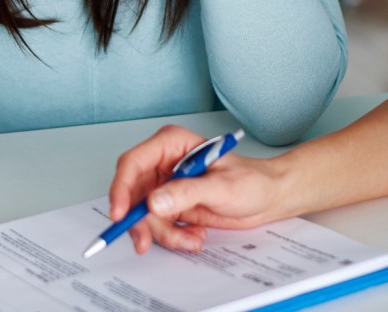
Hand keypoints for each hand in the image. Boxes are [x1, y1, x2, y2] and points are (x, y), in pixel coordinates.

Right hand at [109, 125, 288, 253]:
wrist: (267, 198)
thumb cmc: (251, 181)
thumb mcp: (221, 187)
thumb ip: (186, 193)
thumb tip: (153, 202)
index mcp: (171, 144)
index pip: (133, 163)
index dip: (121, 188)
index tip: (120, 214)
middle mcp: (163, 164)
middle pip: (132, 193)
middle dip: (139, 221)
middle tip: (144, 242)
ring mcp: (165, 186)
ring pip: (143, 215)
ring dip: (164, 233)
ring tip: (192, 238)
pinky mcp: (171, 206)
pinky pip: (158, 226)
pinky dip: (173, 236)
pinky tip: (194, 236)